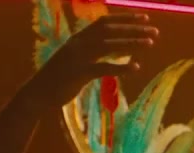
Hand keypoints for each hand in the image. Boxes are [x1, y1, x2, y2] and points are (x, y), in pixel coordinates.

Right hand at [25, 13, 157, 108]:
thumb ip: (95, 51)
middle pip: (109, 30)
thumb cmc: (60, 77)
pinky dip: (120, 67)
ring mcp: (78, 57)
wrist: (38, 92)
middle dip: (133, 29)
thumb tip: (121, 47)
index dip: (125, 19)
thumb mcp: (78, 59)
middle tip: (155, 31)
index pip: (104, 22)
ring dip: (131, 43)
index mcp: (78, 38)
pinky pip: (103, 68)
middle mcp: (78, 43)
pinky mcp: (79, 73)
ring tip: (151, 43)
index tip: (145, 19)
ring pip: (108, 45)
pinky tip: (135, 67)